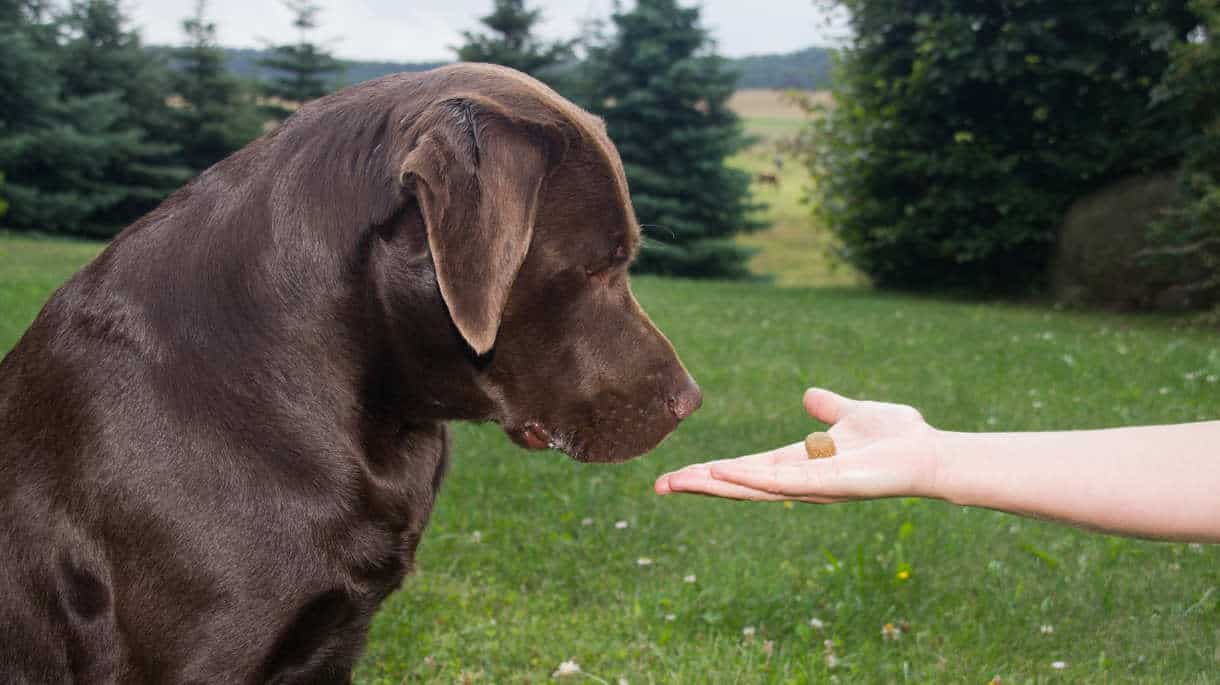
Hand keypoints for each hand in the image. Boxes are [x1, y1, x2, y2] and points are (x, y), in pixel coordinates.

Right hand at [654, 389, 941, 502]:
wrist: (931, 452)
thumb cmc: (898, 438)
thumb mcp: (854, 413)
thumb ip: (829, 407)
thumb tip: (809, 396)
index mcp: (800, 462)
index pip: (747, 469)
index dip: (713, 471)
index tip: (679, 475)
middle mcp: (800, 481)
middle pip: (740, 485)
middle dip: (701, 485)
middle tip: (660, 486)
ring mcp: (811, 487)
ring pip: (753, 487)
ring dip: (715, 484)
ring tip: (679, 482)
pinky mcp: (827, 487)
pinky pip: (782, 482)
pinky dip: (750, 478)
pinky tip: (722, 473)